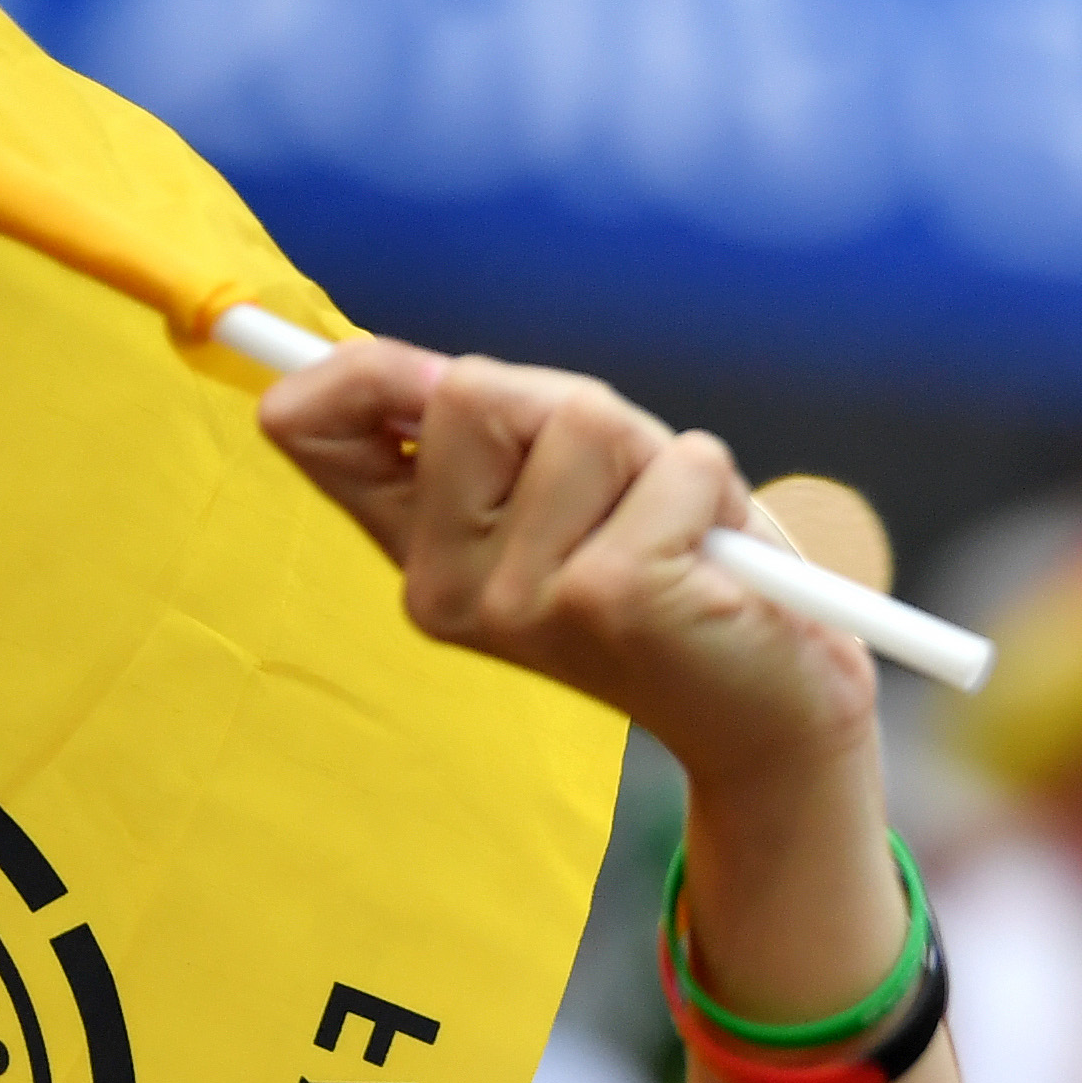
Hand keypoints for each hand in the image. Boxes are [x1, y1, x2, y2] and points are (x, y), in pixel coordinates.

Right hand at [257, 336, 873, 798]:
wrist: (770, 718)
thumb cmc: (675, 580)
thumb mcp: (564, 491)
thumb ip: (487, 432)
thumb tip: (406, 365)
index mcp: (419, 552)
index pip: (311, 426)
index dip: (358, 370)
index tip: (424, 379)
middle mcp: (445, 587)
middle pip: (473, 387)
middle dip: (570, 411)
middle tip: (623, 498)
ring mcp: (520, 600)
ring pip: (581, 418)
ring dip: (653, 457)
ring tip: (674, 537)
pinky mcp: (610, 596)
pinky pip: (677, 463)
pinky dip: (714, 490)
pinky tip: (710, 567)